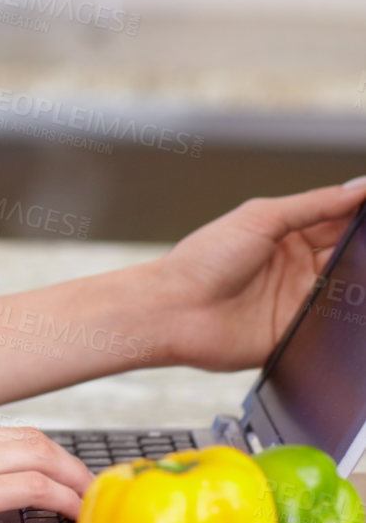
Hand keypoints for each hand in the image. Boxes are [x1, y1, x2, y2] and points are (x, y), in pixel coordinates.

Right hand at [0, 391, 92, 522]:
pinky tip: (76, 518)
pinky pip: (33, 489)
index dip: (30, 452)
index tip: (48, 471)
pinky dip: (63, 500)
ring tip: (92, 504)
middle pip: (31, 438)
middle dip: (66, 462)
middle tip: (86, 487)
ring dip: (75, 480)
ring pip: (41, 456)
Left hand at [154, 179, 365, 371]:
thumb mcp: (260, 218)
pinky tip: (358, 303)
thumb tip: (357, 188)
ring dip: (362, 280)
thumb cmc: (203, 259)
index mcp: (286, 234)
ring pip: (349, 288)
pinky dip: (350, 315)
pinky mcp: (298, 333)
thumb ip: (312, 205)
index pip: (338, 218)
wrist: (175, 309)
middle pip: (349, 252)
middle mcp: (296, 267)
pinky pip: (334, 325)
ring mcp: (298, 300)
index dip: (361, 212)